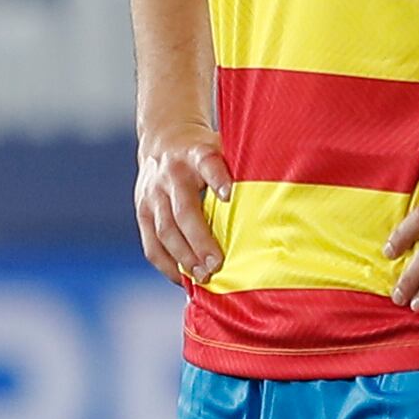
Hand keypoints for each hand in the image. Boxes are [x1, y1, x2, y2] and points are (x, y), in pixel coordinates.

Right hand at [134, 122, 231, 283]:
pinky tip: (182, 278)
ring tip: (202, 277)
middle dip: (200, 241)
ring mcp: (152, 193)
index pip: (208, 163)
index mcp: (196, 154)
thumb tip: (276, 196)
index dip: (218, 179)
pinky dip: (167, 264)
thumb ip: (238, 168)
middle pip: (183, 211)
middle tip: (217, 265)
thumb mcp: (221, 148)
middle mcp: (171, 173)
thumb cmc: (203, 152)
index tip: (229, 195)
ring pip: (165, 231)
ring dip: (184, 258)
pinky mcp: (141, 210)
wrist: (163, 139)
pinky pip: (151, 243)